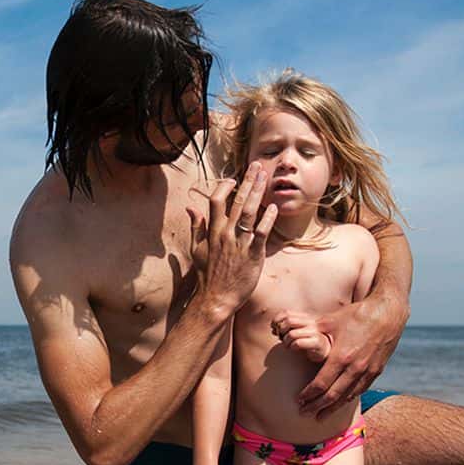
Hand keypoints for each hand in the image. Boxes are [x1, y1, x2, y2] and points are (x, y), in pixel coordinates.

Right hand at [184, 167, 277, 317]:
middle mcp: (226, 234)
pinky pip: (261, 233)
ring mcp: (239, 244)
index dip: (225, 187)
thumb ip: (196, 227)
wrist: (215, 298)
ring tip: (266, 178)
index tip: (233, 178)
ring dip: (258, 193)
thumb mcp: (196, 249)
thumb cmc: (206, 275)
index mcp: (212, 231)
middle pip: (237, 201)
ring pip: (250, 212)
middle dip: (248, 181)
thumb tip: (190, 208)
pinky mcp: (252, 255)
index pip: (216, 201)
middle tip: (257, 166)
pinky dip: (268, 219)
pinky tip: (273, 207)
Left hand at [269, 310, 331, 360]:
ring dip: (285, 341)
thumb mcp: (295, 331)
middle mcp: (311, 322)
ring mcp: (315, 332)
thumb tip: (273, 328)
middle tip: (281, 337)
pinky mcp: (317, 342)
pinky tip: (294, 348)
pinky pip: (297, 343)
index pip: (287, 313)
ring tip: (287, 345)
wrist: (323, 351)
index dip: (276, 320)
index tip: (273, 328)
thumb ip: (285, 327)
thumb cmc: (306, 341)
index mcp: (305, 317)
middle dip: (281, 330)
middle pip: (288, 321)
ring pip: (291, 334)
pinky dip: (292, 347)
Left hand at [296, 294, 408, 418]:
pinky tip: (340, 403)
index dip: (309, 395)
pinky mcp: (377, 371)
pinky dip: (348, 399)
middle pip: (332, 395)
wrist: (387, 313)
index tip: (299, 400)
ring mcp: (368, 371)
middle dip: (316, 406)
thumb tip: (293, 339)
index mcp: (341, 357)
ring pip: (347, 397)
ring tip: (320, 416)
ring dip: (332, 408)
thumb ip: (312, 334)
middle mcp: (355, 368)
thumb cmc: (356, 315)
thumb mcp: (330, 322)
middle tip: (304, 413)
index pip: (321, 384)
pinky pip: (360, 390)